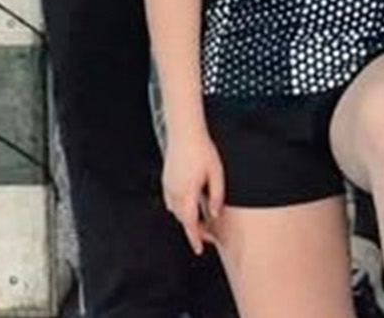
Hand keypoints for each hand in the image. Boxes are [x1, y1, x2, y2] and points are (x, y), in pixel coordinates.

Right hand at [159, 126, 223, 254]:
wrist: (185, 134)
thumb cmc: (203, 152)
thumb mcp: (217, 174)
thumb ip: (216, 195)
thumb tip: (215, 214)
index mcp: (187, 194)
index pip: (190, 223)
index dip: (195, 238)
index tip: (199, 249)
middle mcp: (174, 193)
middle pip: (183, 219)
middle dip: (194, 229)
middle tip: (209, 235)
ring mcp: (168, 187)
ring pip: (176, 211)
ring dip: (187, 218)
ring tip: (202, 221)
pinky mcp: (166, 180)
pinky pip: (172, 200)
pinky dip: (181, 207)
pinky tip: (189, 205)